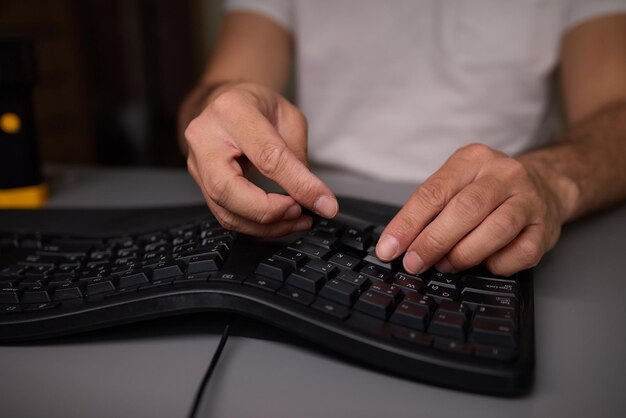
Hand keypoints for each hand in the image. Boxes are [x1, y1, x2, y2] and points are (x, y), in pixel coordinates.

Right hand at [184, 82, 337, 235]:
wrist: (224, 102)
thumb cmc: (256, 106)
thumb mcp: (288, 116)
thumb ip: (297, 155)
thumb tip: (311, 196)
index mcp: (232, 111)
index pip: (267, 156)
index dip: (299, 184)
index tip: (324, 202)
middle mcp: (205, 138)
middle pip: (229, 190)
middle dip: (269, 212)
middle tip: (300, 212)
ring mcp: (197, 163)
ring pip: (226, 211)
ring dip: (266, 226)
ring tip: (296, 221)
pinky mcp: (200, 184)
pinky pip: (226, 216)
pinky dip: (255, 226)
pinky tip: (278, 222)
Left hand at [376, 143, 566, 275]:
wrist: (545, 185)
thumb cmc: (487, 190)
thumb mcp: (456, 184)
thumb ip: (429, 209)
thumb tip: (397, 244)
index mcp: (472, 159)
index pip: (433, 192)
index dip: (407, 224)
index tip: (388, 248)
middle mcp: (503, 174)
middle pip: (465, 209)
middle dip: (433, 241)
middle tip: (414, 263)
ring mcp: (529, 200)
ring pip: (496, 230)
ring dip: (464, 254)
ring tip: (445, 266)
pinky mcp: (546, 228)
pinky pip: (520, 253)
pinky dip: (497, 264)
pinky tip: (485, 264)